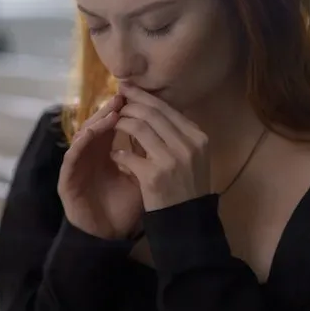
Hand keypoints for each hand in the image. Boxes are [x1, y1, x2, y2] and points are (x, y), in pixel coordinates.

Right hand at [58, 95, 143, 239]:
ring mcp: (77, 164)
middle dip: (110, 110)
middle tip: (123, 97)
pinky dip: (81, 142)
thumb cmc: (123, 207)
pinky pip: (72, 155)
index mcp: (106, 152)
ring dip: (96, 122)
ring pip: (83, 135)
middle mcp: (90, 154)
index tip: (139, 98)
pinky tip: (91, 133)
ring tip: (111, 111)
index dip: (125, 111)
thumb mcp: (141, 178)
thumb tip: (164, 133)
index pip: (114, 125)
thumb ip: (146, 156)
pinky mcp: (67, 177)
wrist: (107, 236)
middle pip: (98, 125)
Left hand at [111, 84, 210, 210]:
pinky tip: (115, 156)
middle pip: (150, 112)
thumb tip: (151, 106)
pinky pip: (128, 154)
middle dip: (128, 105)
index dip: (142, 96)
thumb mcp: (192, 155)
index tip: (126, 89)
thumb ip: (176, 132)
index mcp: (197, 137)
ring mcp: (171, 160)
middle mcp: (187, 144)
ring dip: (120, 124)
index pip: (165, 107)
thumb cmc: (187, 186)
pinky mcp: (154, 176)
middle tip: (114, 103)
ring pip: (137, 127)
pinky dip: (118, 153)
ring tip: (111, 126)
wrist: (187, 221)